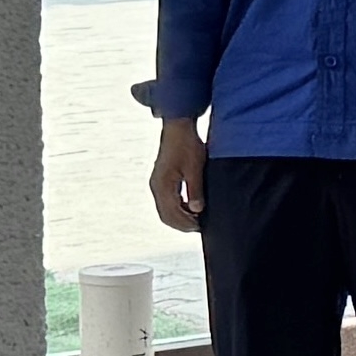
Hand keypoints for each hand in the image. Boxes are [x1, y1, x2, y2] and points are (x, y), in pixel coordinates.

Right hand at [149, 117, 207, 232]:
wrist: (178, 128)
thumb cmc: (187, 145)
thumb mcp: (195, 168)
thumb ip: (194, 190)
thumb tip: (196, 210)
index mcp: (163, 185)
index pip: (171, 214)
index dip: (185, 223)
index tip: (199, 227)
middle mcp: (156, 186)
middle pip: (166, 215)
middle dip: (181, 224)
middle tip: (198, 227)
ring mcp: (157, 183)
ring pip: (165, 209)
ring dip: (179, 217)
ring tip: (196, 219)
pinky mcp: (161, 179)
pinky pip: (166, 201)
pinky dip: (177, 208)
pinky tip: (190, 207)